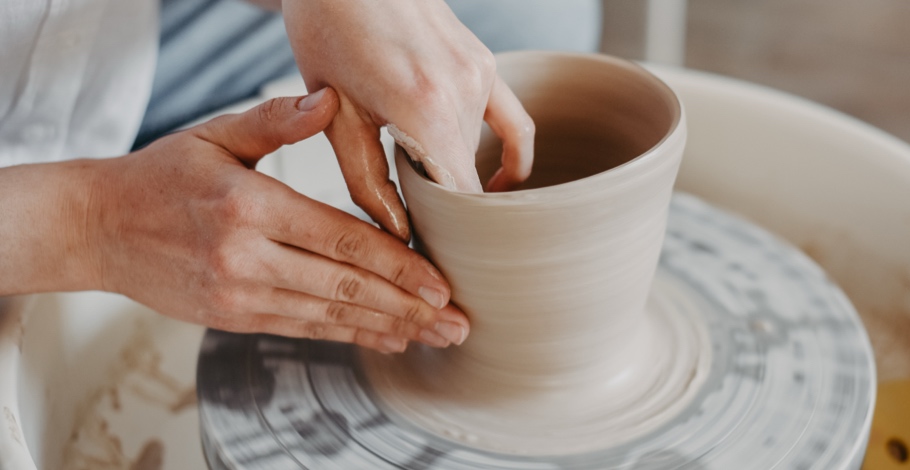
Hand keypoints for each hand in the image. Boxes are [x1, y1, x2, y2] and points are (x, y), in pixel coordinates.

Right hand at [87, 89, 468, 352]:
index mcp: (249, 207)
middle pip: (345, 285)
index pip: (340, 239)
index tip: (439, 281)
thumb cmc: (159, 176)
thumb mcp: (213, 135)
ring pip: (329, 314)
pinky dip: (348, 335)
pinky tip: (385, 339)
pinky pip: (302, 328)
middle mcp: (246, 257)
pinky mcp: (232, 316)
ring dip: (387, 328)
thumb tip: (327, 101)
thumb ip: (274, 121)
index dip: (396, 264)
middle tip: (455, 321)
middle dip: (407, 306)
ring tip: (433, 336)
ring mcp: (238, 293)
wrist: (95, 228)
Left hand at [282, 0, 535, 240]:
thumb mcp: (334, 110)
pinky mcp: (486, 65)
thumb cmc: (328, 26)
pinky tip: (502, 182)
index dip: (447, 235)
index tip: (432, 262)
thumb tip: (397, 234)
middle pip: (468, 181)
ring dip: (455, 177)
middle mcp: (463, 91)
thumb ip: (365, 179)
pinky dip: (512, 157)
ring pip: (478, 155)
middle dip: (446, 213)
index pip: (457, 198)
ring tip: (424, 194)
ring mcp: (482, 75)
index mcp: (423, 108)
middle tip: (420, 239)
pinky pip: (515, 123)